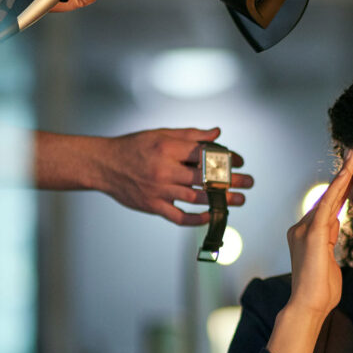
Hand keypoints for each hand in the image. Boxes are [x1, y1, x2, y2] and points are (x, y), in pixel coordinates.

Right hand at [95, 127, 252, 224]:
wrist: (103, 165)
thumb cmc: (134, 147)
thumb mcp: (161, 134)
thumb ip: (190, 135)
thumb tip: (217, 133)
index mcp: (167, 147)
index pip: (204, 153)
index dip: (225, 157)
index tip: (239, 161)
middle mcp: (163, 169)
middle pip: (204, 177)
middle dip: (231, 180)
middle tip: (249, 182)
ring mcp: (158, 190)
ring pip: (196, 198)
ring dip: (220, 200)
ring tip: (239, 200)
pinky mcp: (152, 206)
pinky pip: (178, 217)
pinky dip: (196, 219)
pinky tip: (210, 216)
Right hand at [286, 150, 352, 317]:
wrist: (308, 307)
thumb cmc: (321, 291)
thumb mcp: (329, 261)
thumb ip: (330, 241)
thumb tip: (334, 223)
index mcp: (305, 236)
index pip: (326, 207)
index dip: (339, 190)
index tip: (351, 174)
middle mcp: (301, 229)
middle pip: (326, 198)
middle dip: (342, 178)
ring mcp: (304, 230)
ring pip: (327, 198)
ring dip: (342, 177)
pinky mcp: (312, 234)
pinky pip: (327, 205)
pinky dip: (338, 188)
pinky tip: (348, 174)